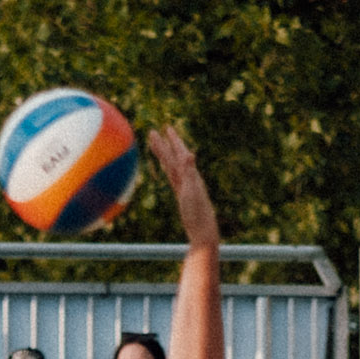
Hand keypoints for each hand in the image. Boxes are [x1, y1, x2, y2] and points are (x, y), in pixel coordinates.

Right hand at [145, 123, 219, 245]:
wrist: (203, 230)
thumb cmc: (197, 213)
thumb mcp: (191, 191)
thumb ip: (189, 172)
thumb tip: (188, 153)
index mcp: (190, 175)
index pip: (177, 154)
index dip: (172, 141)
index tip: (165, 128)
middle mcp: (189, 178)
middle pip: (174, 157)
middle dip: (166, 144)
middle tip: (156, 131)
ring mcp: (186, 186)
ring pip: (172, 166)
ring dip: (166, 155)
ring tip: (159, 146)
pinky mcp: (183, 195)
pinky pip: (173, 178)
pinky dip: (169, 170)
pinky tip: (168, 168)